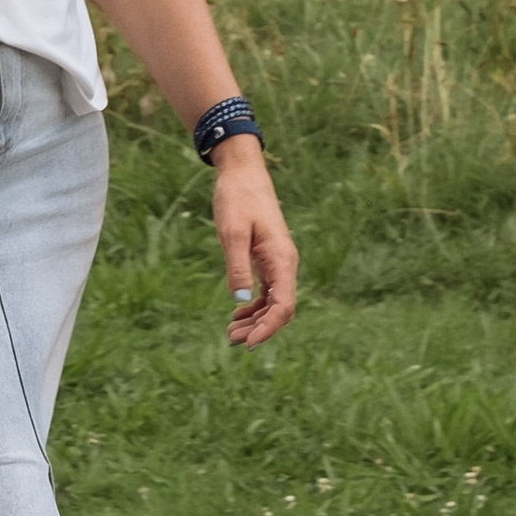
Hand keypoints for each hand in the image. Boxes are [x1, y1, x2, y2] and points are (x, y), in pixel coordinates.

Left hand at [212, 140, 295, 345]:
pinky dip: (254, 305)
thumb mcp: (232, 232)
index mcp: (281, 259)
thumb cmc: (238, 198)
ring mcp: (277, 262)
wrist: (242, 172)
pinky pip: (267, 291)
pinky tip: (238, 312)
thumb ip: (237, 266)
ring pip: (274, 302)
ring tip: (231, 333)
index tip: (249, 343)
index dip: (268, 328)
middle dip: (259, 329)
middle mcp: (285, 264)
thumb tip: (239, 300)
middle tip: (231, 340)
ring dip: (255, 320)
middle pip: (280, 309)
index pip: (283, 306)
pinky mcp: (267, 258)